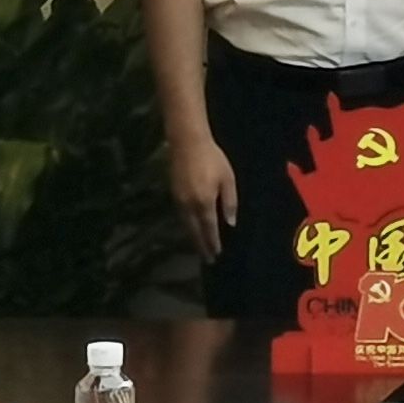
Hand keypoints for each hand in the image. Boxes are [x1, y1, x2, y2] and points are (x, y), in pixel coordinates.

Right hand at [170, 134, 238, 261]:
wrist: (188, 143)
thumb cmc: (213, 160)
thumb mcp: (228, 179)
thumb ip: (230, 202)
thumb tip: (230, 223)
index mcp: (204, 202)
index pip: (209, 229)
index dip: (213, 242)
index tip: (216, 254)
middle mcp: (189, 205)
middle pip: (195, 231)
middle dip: (201, 245)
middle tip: (208, 259)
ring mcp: (179, 200)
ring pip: (186, 225)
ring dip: (193, 238)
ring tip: (200, 248)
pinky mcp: (173, 194)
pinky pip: (181, 217)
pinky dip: (187, 226)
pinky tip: (191, 228)